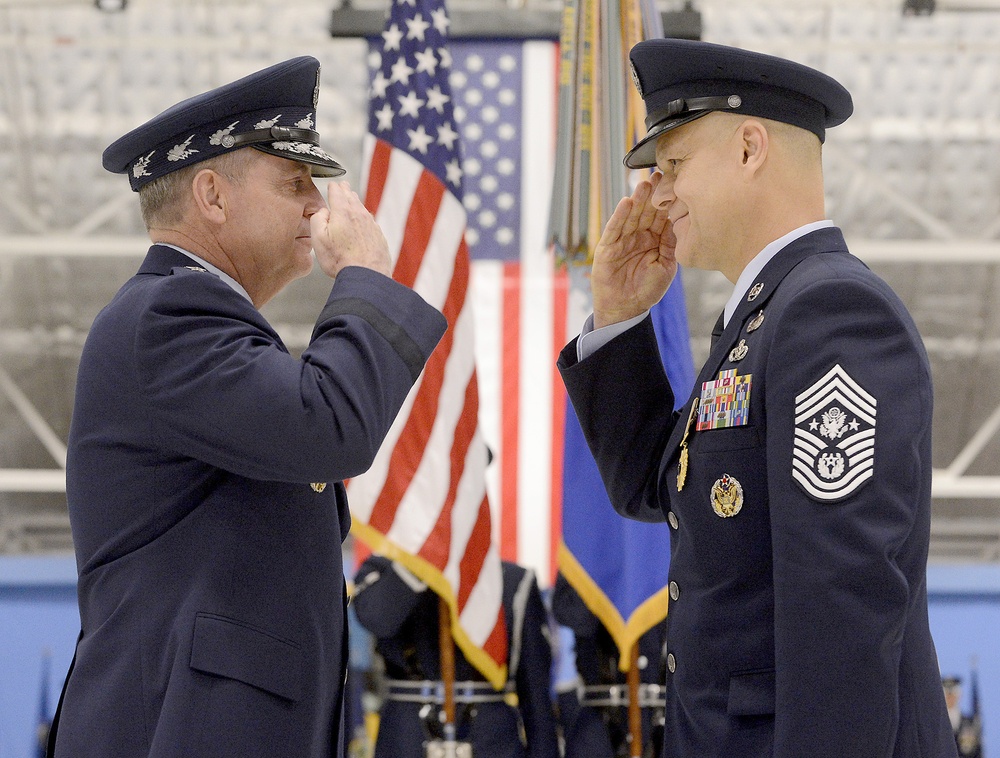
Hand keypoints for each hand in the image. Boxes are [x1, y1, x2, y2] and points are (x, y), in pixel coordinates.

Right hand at [311, 181, 392, 278]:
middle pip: (352, 197)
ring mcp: (372, 225)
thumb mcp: (318, 238)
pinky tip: (363, 223)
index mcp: (343, 212)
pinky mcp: (379, 237)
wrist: (366, 276)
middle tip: (344, 186)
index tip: (333, 185)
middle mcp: (359, 215)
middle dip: (346, 190)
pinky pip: (371, 223)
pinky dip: (365, 219)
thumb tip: (323, 211)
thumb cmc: (340, 259)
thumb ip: (317, 219)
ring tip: (353, 199)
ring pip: (362, 209)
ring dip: (356, 203)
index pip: (337, 192)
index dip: (333, 187)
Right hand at [590, 173, 676, 327]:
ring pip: (631, 216)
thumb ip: (670, 244)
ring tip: (644, 183)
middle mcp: (638, 236)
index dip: (668, 200)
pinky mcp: (608, 248)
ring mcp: (622, 241)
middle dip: (653, 194)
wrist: (625, 309)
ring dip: (637, 200)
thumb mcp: (666, 266)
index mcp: (654, 239)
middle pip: (646, 211)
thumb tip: (679, 222)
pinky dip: (620, 215)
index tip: (675, 183)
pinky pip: (615, 229)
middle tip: (660, 174)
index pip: (661, 216)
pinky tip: (626, 202)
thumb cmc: (646, 290)